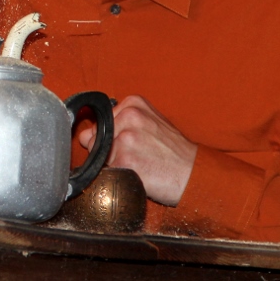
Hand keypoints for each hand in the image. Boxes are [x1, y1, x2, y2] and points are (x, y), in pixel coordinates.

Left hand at [78, 95, 196, 205]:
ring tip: (138, 166)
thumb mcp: (152, 123)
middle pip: (94, 138)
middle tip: (136, 157)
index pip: (100, 121)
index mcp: (133, 103)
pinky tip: (137, 175)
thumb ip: (121, 122)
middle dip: (107, 152)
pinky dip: (117, 177)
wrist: (194, 174)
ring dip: (113, 165)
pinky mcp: (124, 160)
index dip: (108, 138)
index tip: (127, 145)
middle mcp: (128, 116)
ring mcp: (126, 138)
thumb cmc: (174, 152)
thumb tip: (85, 135)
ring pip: (99, 156)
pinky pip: (106, 171)